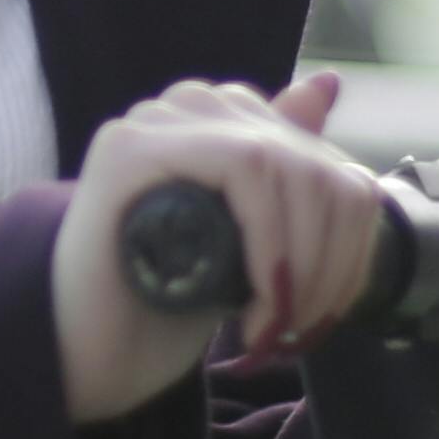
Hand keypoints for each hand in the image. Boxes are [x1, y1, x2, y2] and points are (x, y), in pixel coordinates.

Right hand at [55, 72, 378, 422]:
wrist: (89, 355)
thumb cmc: (166, 304)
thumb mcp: (252, 241)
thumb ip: (286, 171)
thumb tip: (326, 83)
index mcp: (220, 119)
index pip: (320, 155)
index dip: (348, 236)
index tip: (336, 305)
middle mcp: (188, 107)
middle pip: (310, 160)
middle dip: (328, 256)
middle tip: (304, 326)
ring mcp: (153, 122)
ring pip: (282, 160)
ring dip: (300, 258)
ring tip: (277, 322)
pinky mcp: (129, 148)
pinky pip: (243, 165)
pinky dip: (269, 240)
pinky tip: (258, 299)